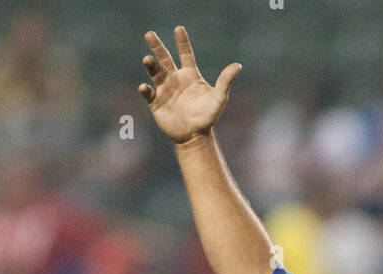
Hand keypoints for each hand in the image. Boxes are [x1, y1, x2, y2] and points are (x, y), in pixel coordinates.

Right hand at [138, 25, 240, 142]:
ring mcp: (164, 89)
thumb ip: (225, 81)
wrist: (195, 136)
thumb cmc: (207, 117)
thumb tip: (238, 65)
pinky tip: (144, 86)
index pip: (185, 54)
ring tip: (147, 59)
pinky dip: (145, 89)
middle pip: (164, 58)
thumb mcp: (219, 98)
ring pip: (154, 73)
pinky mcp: (156, 102)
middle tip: (149, 34)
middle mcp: (175, 78)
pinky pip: (148, 93)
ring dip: (150, 65)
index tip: (178, 29)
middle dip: (157, 47)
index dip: (182, 42)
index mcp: (189, 75)